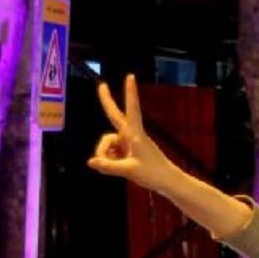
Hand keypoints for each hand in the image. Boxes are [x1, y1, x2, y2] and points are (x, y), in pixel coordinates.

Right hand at [87, 74, 177, 193]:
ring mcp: (129, 142)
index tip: (130, 76)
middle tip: (102, 85)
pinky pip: (111, 152)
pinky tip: (116, 167)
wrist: (167, 181)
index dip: (130, 93)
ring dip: (105, 154)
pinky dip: (109, 160)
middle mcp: (131, 135)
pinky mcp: (128, 150)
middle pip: (115, 116)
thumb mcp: (129, 171)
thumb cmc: (153, 174)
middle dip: (107, 101)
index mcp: (135, 134)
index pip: (131, 109)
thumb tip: (90, 161)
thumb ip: (108, 166)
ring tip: (117, 166)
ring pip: (107, 142)